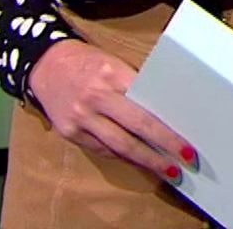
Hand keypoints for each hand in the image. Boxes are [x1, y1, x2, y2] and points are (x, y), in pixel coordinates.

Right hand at [26, 39, 196, 185]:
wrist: (45, 64)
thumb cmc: (89, 62)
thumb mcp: (114, 64)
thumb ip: (135, 86)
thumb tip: (164, 111)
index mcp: (113, 75)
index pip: (147, 104)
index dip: (168, 126)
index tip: (187, 140)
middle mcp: (96, 97)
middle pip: (137, 127)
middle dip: (164, 146)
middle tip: (185, 160)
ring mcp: (81, 117)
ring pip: (119, 145)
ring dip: (145, 160)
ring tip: (166, 169)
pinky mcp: (70, 132)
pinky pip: (101, 149)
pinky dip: (122, 156)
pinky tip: (138, 160)